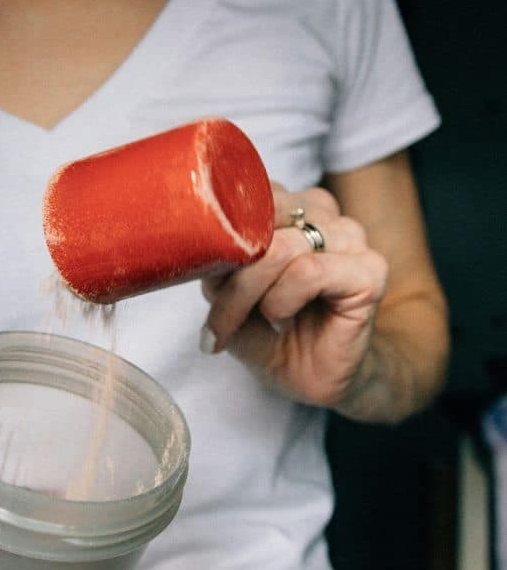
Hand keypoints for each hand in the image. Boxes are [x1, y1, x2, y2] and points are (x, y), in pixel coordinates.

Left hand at [201, 183, 387, 411]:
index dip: (218, 240)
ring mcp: (350, 237)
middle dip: (229, 273)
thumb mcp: (225, 293)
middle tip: (217, 319)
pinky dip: (282, 302)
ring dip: (249, 294)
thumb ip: (216, 262)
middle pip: (260, 221)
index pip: (246, 195)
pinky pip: (308, 272)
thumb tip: (199, 248)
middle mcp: (321, 213)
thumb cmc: (267, 329)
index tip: (203, 283)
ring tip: (245, 324)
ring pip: (280, 249)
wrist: (309, 375)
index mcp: (289, 205)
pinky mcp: (370, 271)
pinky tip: (281, 321)